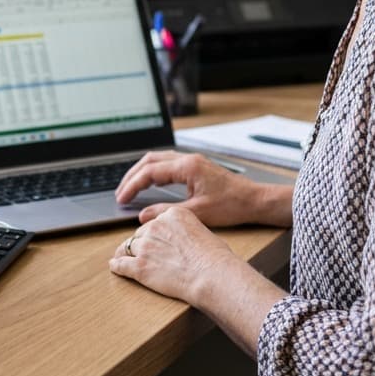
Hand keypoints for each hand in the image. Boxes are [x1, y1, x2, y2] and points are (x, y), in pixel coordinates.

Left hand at [109, 205, 239, 306]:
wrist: (212, 274)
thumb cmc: (215, 257)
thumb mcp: (203, 232)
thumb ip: (187, 231)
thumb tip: (186, 240)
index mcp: (172, 214)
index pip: (156, 221)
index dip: (155, 232)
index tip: (154, 238)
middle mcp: (156, 227)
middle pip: (141, 233)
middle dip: (143, 243)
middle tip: (147, 253)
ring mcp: (146, 246)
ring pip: (129, 246)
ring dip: (127, 252)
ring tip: (122, 256)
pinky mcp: (139, 266)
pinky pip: (122, 264)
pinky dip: (117, 265)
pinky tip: (115, 266)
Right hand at [115, 150, 277, 225]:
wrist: (254, 200)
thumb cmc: (232, 205)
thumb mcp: (197, 213)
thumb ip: (167, 212)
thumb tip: (143, 215)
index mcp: (187, 167)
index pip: (150, 172)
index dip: (133, 185)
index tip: (121, 198)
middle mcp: (188, 159)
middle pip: (150, 160)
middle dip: (132, 176)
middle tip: (120, 192)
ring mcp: (192, 162)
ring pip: (158, 160)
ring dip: (142, 172)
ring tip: (130, 188)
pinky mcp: (196, 167)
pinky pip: (168, 165)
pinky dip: (154, 173)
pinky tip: (150, 184)